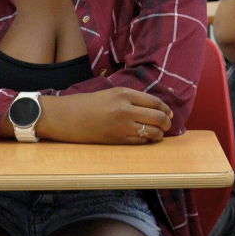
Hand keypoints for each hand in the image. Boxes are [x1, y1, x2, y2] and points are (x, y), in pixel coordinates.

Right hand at [38, 88, 172, 144]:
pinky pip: (140, 141)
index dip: (166, 109)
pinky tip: (147, 139)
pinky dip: (148, 140)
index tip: (169, 113)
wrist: (65, 117)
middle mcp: (125, 109)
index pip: (155, 102)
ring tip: (159, 133)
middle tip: (168, 125)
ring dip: (159, 133)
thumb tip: (153, 107)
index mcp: (124, 94)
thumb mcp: (110, 93)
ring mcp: (122, 126)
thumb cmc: (86, 104)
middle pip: (158, 117)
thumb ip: (130, 98)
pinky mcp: (116, 140)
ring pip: (152, 131)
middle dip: (167, 122)